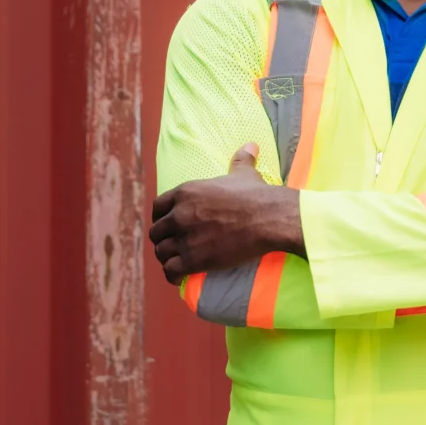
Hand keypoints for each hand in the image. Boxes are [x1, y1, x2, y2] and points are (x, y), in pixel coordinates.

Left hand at [148, 144, 304, 283]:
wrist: (268, 219)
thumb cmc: (257, 196)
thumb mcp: (244, 174)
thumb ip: (241, 159)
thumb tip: (250, 146)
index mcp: (186, 192)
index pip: (158, 206)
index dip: (160, 217)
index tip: (167, 225)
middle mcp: (180, 215)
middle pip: (156, 232)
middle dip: (163, 240)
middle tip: (173, 245)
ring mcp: (185, 238)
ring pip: (161, 252)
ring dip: (166, 258)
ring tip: (175, 263)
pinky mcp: (193, 259)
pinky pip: (170, 270)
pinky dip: (172, 276)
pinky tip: (178, 278)